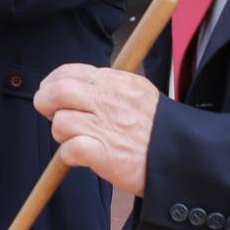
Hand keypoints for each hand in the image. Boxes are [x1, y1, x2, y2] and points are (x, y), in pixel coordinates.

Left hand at [34, 64, 159, 196]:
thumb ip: (109, 86)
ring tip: (76, 139)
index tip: (51, 93)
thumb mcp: (139, 93)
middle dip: (45, 103)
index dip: (52, 82)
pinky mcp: (105, 155)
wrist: (184, 157)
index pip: (70, 72)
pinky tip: (81, 157)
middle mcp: (109, 101)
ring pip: (60, 122)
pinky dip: (69, 155)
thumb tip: (78, 84)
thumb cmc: (158, 129)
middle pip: (58, 91)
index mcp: (117, 82)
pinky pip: (69, 150)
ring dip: (61, 134)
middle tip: (52, 115)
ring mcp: (106, 127)